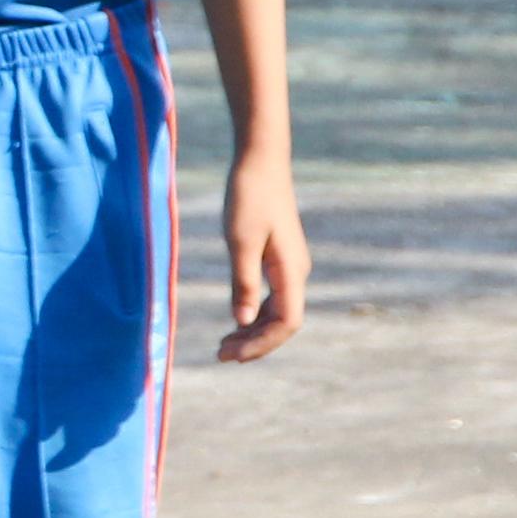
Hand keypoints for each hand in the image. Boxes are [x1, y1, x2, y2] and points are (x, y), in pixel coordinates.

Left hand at [219, 146, 309, 361]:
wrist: (260, 162)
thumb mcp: (240, 241)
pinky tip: (236, 320)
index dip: (261, 344)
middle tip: (220, 355)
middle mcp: (296, 273)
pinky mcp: (278, 258)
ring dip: (254, 331)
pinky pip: (272, 296)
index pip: (286, 323)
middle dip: (255, 343)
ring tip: (224, 345)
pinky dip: (254, 313)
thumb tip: (244, 321)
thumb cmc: (249, 197)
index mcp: (292, 271)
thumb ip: (243, 282)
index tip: (232, 354)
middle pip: (283, 322)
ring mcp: (288, 266)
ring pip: (277, 311)